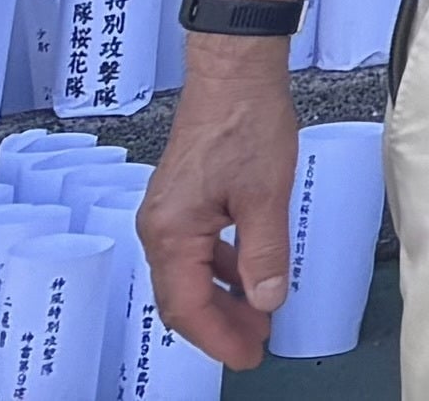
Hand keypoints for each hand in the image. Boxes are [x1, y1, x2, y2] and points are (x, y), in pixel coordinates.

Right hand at [142, 40, 300, 365]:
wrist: (235, 71)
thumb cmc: (245, 122)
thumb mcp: (266, 195)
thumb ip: (265, 252)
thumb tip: (267, 299)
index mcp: (171, 232)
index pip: (187, 306)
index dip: (218, 337)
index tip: (247, 356)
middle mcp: (161, 227)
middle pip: (184, 295)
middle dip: (221, 324)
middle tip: (257, 344)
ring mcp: (171, 213)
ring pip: (192, 273)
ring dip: (224, 297)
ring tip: (260, 315)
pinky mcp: (186, 198)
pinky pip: (200, 248)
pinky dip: (224, 267)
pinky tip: (250, 273)